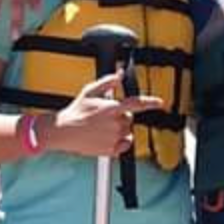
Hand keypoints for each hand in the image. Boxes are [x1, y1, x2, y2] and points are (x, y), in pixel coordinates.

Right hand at [40, 72, 164, 158]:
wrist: (64, 131)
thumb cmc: (76, 111)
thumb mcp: (90, 91)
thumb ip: (108, 82)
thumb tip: (120, 74)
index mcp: (111, 108)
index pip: (137, 104)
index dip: (151, 102)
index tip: (160, 102)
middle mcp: (115, 124)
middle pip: (129, 118)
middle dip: (120, 116)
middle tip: (104, 116)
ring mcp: (114, 138)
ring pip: (126, 131)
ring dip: (119, 129)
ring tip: (102, 128)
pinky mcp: (111, 150)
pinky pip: (124, 144)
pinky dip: (119, 142)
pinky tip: (106, 137)